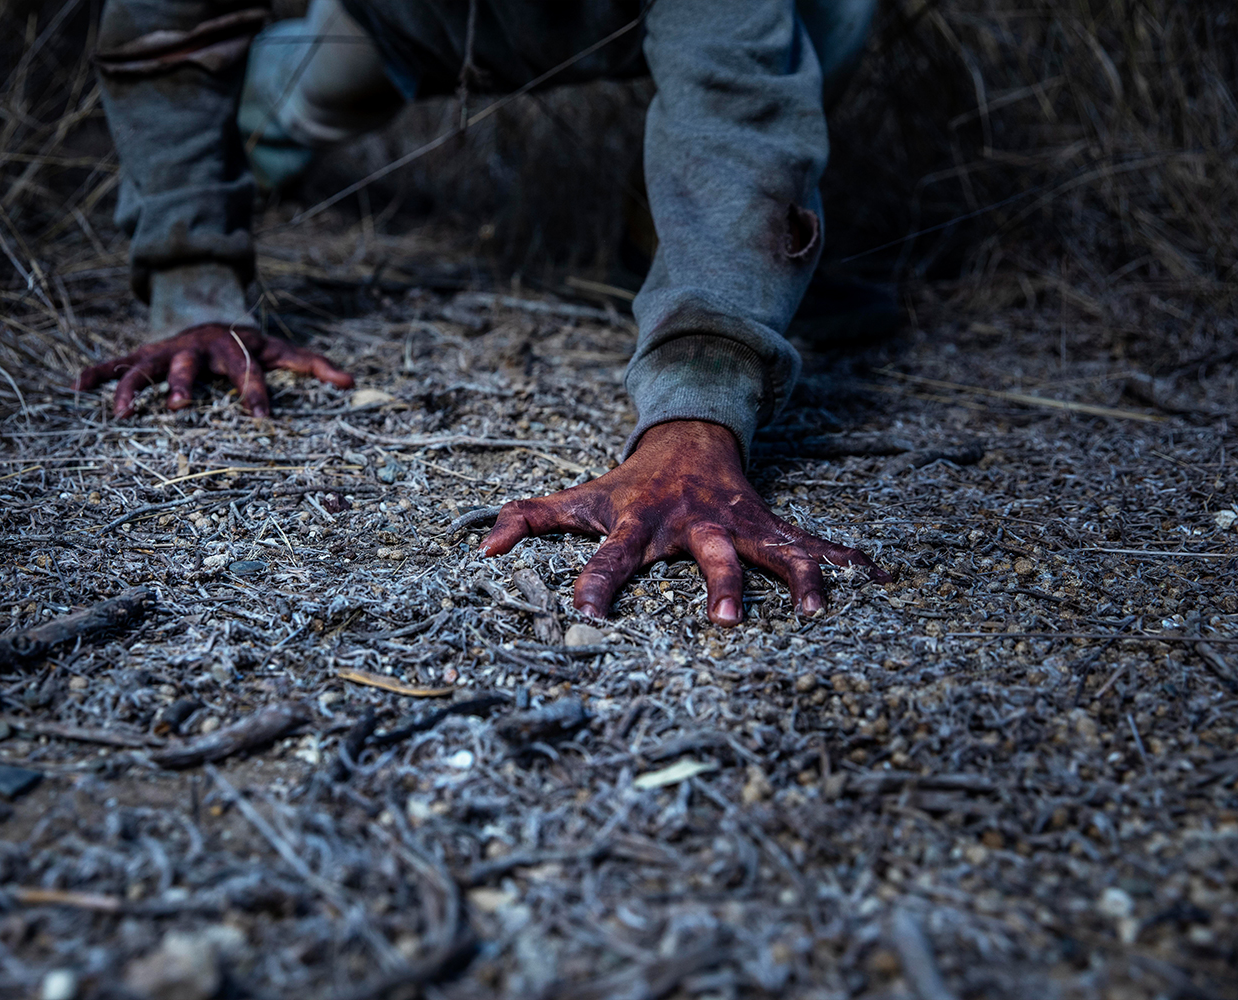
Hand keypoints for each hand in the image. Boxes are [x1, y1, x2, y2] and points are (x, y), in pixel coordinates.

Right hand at [75, 322, 353, 417]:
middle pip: (191, 366)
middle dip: (185, 384)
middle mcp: (198, 350)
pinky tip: (77, 387)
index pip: (249, 372)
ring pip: (147, 367)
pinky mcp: (145, 354)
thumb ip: (315, 364)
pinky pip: (117, 363)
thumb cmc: (250, 342)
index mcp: (234, 349)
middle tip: (181, 407)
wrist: (210, 313)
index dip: (257, 393)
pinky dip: (99, 373)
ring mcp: (167, 351)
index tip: (263, 420)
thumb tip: (352, 382)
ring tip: (122, 414)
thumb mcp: (282, 348)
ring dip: (134, 388)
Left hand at [481, 420, 887, 625]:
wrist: (687, 439)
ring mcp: (738, 527)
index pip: (610, 557)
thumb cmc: (627, 487)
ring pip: (773, 551)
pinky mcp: (771, 529)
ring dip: (797, 578)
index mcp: (641, 523)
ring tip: (816, 611)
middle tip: (725, 622)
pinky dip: (849, 562)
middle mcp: (695, 526)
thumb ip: (529, 518)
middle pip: (709, 555)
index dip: (595, 585)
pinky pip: (814, 545)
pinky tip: (884, 580)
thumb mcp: (578, 499)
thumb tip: (481, 550)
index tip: (584, 618)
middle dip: (719, 585)